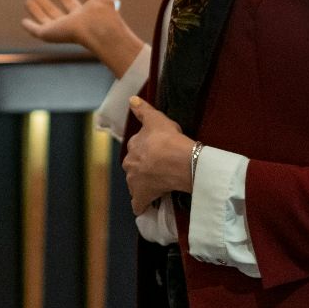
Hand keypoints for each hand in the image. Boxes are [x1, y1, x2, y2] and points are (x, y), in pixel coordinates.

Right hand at [20, 0, 144, 77]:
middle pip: (55, 13)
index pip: (70, 4)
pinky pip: (37, 31)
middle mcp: (70, 24)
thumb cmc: (104, 14)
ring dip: (36, 11)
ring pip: (45, 20)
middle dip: (46, 3)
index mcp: (83, 15)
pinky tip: (23, 22)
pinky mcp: (50, 35)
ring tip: (28, 0)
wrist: (99, 29)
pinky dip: (30, 27)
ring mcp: (60, 30)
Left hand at [124, 96, 194, 214]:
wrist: (178, 161)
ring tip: (157, 185)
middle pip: (134, 166)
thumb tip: (131, 99)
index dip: (147, 150)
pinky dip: (141, 205)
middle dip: (142, 168)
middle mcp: (130, 164)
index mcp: (133, 146)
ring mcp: (134, 182)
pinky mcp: (142, 196)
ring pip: (135, 184)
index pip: (137, 148)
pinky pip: (138, 203)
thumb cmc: (168, 139)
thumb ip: (143, 110)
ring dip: (142, 185)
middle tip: (159, 169)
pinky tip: (145, 208)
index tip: (157, 152)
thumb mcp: (156, 119)